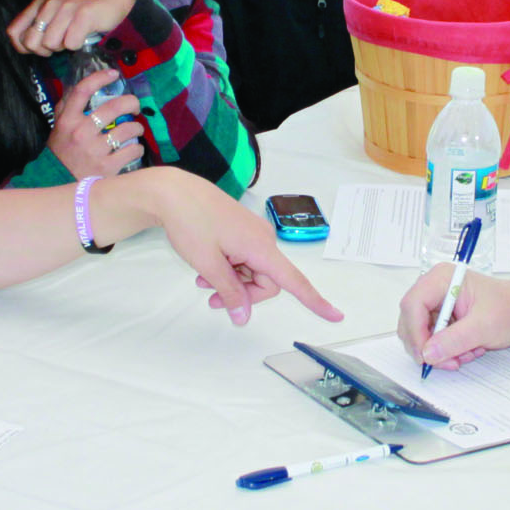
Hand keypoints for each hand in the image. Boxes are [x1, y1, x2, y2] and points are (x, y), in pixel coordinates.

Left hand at [7, 0, 134, 57]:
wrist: (114, 5)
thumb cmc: (81, 18)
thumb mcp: (54, 21)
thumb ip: (36, 31)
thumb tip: (23, 47)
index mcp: (38, 5)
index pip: (14, 33)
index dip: (25, 47)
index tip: (42, 46)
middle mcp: (49, 4)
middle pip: (31, 43)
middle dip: (46, 50)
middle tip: (61, 42)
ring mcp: (66, 8)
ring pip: (50, 44)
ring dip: (64, 47)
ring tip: (74, 36)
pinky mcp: (83, 14)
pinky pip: (70, 44)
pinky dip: (79, 46)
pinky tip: (85, 36)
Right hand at [49, 65, 145, 177]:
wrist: (59, 185)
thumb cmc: (61, 154)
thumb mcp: (58, 129)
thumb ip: (66, 108)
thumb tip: (81, 87)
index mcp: (67, 121)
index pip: (83, 91)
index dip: (100, 78)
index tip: (114, 74)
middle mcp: (81, 133)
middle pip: (114, 107)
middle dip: (131, 103)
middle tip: (135, 107)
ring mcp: (95, 151)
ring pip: (128, 129)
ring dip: (137, 128)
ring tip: (136, 130)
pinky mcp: (108, 167)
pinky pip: (133, 150)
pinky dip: (137, 148)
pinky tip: (134, 149)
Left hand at [140, 172, 343, 325]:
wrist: (173, 192)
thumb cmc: (191, 222)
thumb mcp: (208, 264)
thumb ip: (229, 292)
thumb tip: (244, 317)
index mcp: (261, 247)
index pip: (294, 281)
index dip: (315, 301)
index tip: (336, 316)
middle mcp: (264, 239)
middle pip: (267, 282)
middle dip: (243, 294)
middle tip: (211, 299)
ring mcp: (253, 233)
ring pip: (253, 272)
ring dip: (232, 282)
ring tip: (203, 280)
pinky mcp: (243, 230)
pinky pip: (245, 259)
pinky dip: (230, 269)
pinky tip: (207, 268)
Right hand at [396, 267, 509, 368]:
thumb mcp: (484, 326)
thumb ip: (455, 339)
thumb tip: (428, 353)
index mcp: (442, 279)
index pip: (413, 304)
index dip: (415, 332)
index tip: (425, 356)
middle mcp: (434, 288)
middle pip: (411, 321)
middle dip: (428, 346)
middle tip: (448, 362)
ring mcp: (436, 303)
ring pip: (420, 335)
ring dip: (440, 351)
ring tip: (465, 354)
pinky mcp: (441, 317)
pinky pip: (431, 340)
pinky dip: (446, 351)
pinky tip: (466, 350)